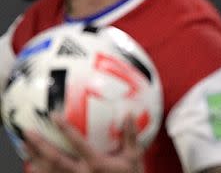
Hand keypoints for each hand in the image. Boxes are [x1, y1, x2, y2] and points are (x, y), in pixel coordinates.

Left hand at [25, 115, 143, 172]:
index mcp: (96, 164)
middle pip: (55, 160)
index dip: (65, 129)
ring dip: (35, 158)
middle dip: (40, 146)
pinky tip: (33, 164)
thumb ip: (130, 136)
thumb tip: (129, 115)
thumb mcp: (134, 157)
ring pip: (49, 172)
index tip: (54, 116)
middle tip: (29, 132)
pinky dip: (40, 172)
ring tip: (24, 146)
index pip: (78, 143)